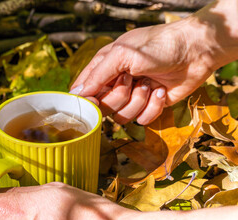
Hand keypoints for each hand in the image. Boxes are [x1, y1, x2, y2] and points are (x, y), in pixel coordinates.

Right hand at [70, 18, 214, 124]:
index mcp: (105, 67)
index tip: (95, 99)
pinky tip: (160, 91)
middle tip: (132, 79)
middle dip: (120, 96)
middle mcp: (116, 84)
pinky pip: (142, 120)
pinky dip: (153, 106)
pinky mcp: (150, 106)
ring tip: (150, 83)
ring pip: (122, 117)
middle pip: (103, 107)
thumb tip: (77, 93)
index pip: (84, 89)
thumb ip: (98, 74)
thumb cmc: (158, 45)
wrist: (195, 51)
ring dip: (139, 101)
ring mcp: (133, 96)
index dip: (87, 98)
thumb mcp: (122, 54)